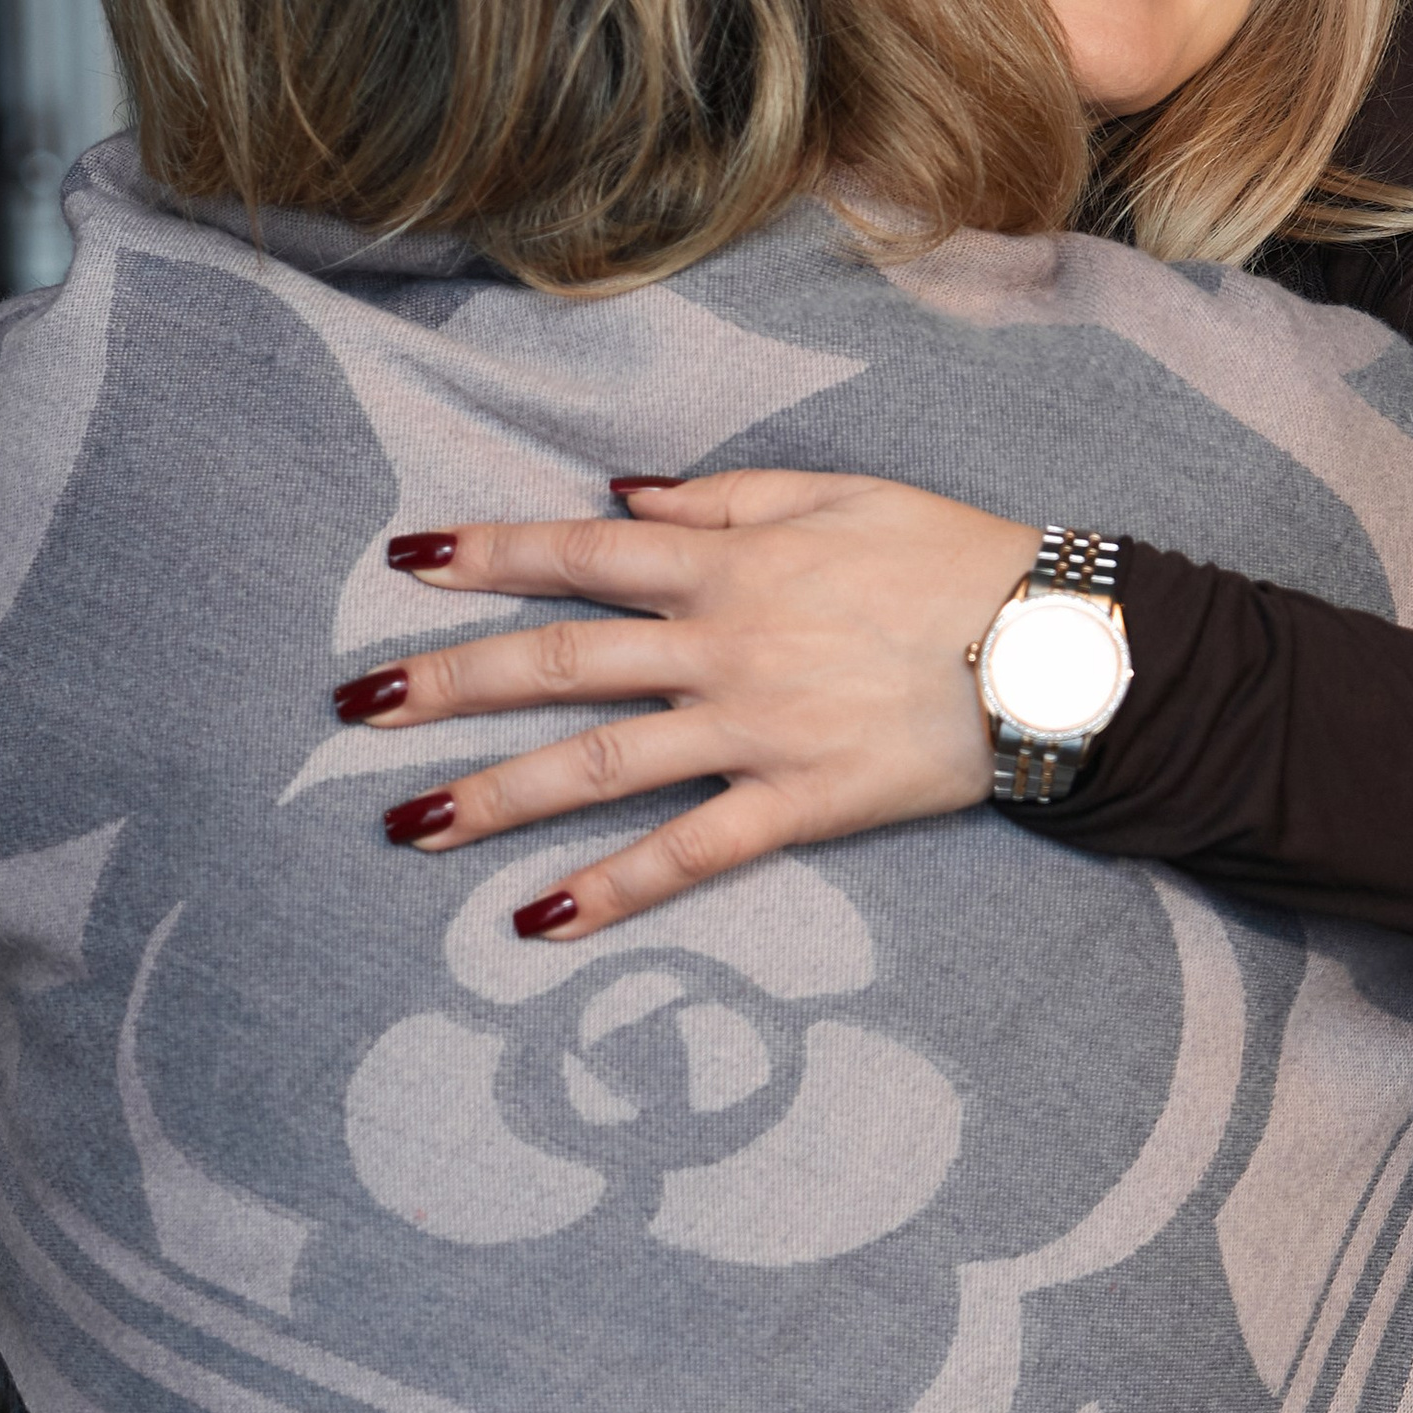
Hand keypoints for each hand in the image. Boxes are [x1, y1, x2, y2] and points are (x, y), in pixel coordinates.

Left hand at [335, 472, 1044, 933]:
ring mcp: (754, 729)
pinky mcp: (798, 804)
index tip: (404, 561)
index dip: (488, 555)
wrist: (1060, 649)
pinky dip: (609, 890)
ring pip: (597, 765)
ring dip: (492, 795)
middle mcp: (723, 643)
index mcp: (730, 560)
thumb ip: (727, 495)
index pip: (580, 552)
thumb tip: (624, 495)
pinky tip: (536, 921)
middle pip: (558, 663)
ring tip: (403, 825)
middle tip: (353, 707)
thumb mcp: (844, 492)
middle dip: (446, 682)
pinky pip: (687, 853)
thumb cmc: (958, 560)